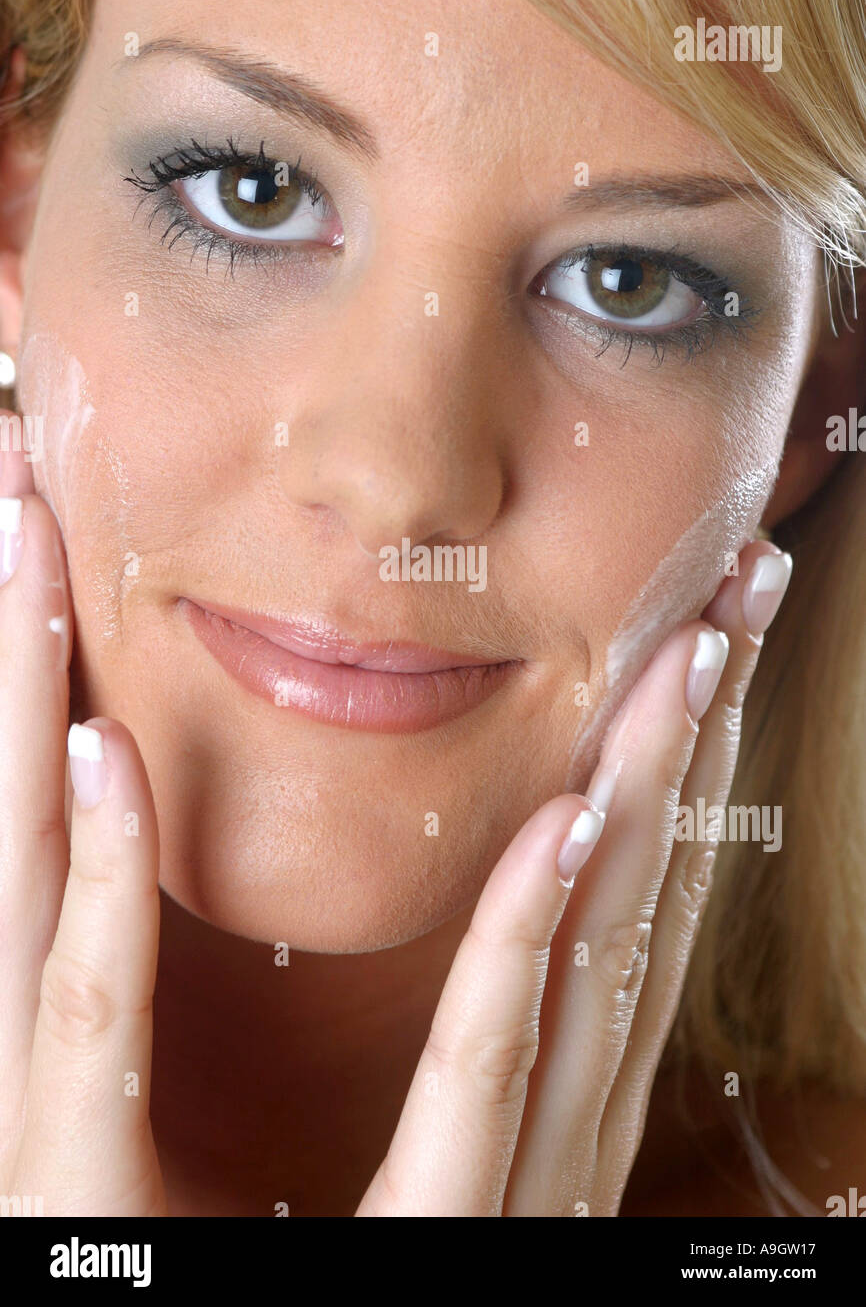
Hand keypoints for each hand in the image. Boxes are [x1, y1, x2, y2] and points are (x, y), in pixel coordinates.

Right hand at [0, 421, 165, 1216]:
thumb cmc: (153, 1266)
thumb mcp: (136, 1135)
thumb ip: (136, 988)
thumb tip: (123, 804)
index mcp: (44, 1050)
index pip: (21, 835)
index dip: (5, 690)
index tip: (22, 550)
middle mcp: (11, 1072)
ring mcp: (21, 1140)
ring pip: (12, 893)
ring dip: (9, 712)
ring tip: (12, 550)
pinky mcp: (65, 1210)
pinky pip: (90, 1034)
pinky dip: (89, 895)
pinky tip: (92, 758)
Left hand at [356, 537, 791, 1215]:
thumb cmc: (384, 1259)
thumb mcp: (465, 1131)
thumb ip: (498, 1019)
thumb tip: (543, 881)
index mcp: (558, 1067)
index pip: (631, 875)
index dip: (681, 748)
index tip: (709, 622)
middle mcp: (571, 1101)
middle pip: (646, 884)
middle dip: (701, 731)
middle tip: (749, 585)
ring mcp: (533, 1166)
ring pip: (605, 951)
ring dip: (655, 792)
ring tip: (695, 652)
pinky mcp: (451, 1230)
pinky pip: (492, 1072)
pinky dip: (536, 948)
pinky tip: (571, 828)